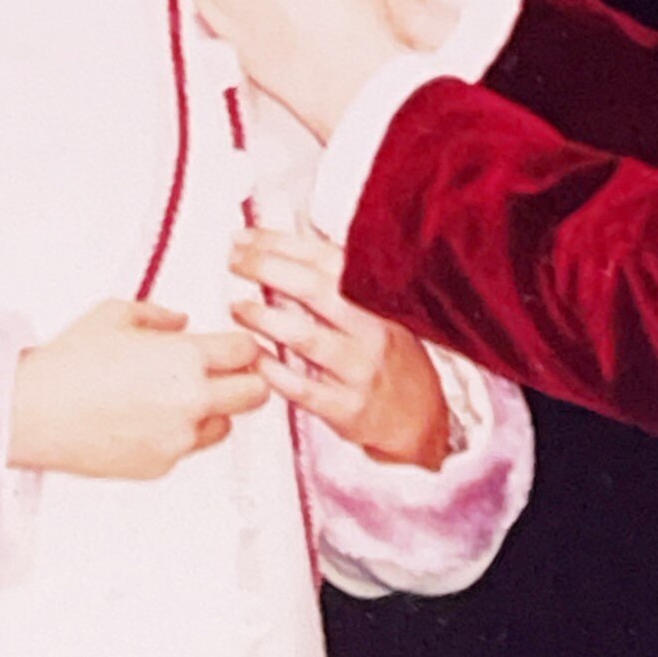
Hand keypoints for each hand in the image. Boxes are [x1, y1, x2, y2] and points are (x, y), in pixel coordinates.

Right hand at [8, 298, 267, 480]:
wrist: (33, 413)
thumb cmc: (68, 363)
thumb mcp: (113, 315)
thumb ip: (158, 316)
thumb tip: (181, 323)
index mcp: (185, 358)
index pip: (247, 351)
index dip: (243, 346)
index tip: (234, 346)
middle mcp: (192, 401)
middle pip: (256, 394)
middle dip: (247, 380)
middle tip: (226, 374)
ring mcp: (179, 438)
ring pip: (225, 425)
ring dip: (214, 410)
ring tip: (176, 398)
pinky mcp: (162, 465)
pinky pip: (188, 447)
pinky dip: (178, 434)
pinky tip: (146, 418)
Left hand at [231, 223, 451, 467]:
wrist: (422, 422)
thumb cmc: (394, 362)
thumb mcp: (383, 312)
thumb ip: (344, 280)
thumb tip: (304, 234)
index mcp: (379, 302)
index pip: (326, 259)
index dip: (281, 244)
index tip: (246, 238)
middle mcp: (371, 331)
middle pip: (314, 290)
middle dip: (267, 269)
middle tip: (235, 262)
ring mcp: (359, 371)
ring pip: (306, 337)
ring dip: (264, 318)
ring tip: (237, 307)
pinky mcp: (346, 408)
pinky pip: (303, 388)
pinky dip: (273, 370)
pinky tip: (254, 357)